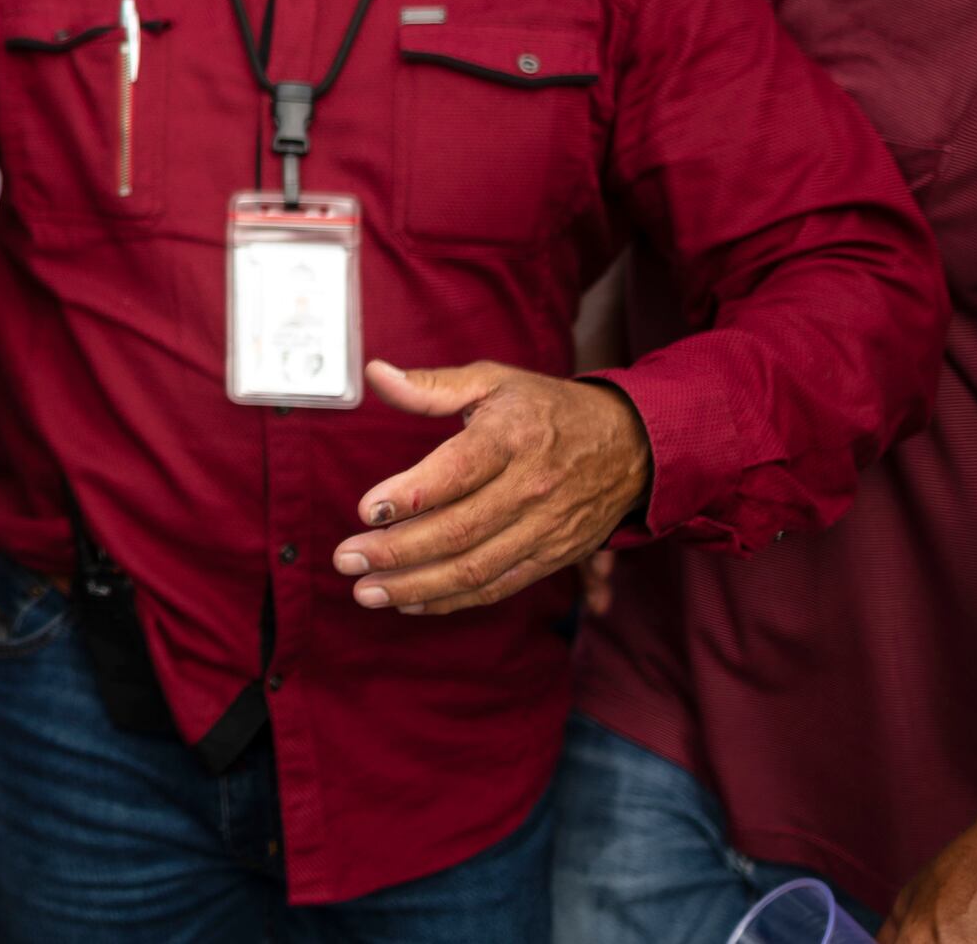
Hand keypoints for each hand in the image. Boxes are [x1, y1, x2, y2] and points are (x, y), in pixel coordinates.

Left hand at [334, 359, 650, 614]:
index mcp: (513, 437)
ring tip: (366, 591)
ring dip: (415, 586)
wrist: (630, 445)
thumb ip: (432, 386)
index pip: (457, 472)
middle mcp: (531, 487)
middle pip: (459, 531)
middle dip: (396, 551)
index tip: (366, 510)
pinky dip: (450, 600)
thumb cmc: (547, 409)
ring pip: (474, 568)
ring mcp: (544, 528)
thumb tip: (376, 374)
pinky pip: (497, 588)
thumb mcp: (494, 381)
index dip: (410, 494)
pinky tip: (408, 602)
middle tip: (346, 559)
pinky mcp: (551, 557)